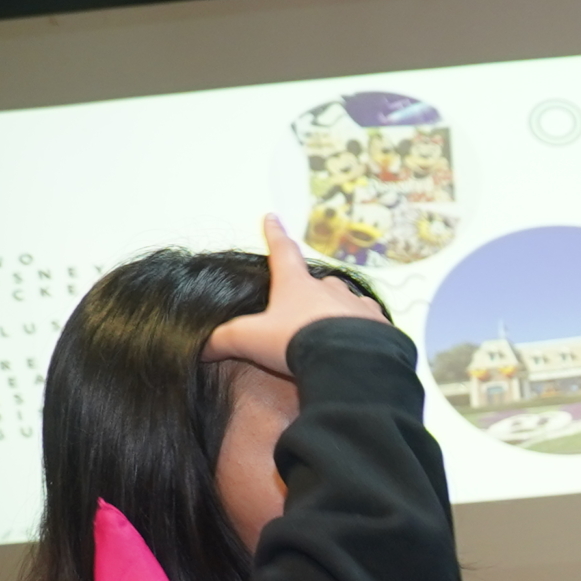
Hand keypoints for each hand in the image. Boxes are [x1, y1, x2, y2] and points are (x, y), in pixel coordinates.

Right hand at [203, 214, 387, 374]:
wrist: (348, 363)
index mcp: (297, 285)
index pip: (282, 252)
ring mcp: (359, 308)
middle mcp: (331, 291)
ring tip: (334, 332)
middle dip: (313, 291)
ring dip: (341, 313)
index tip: (272, 218)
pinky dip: (365, 333)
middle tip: (306, 309)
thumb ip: (223, 340)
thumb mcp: (250, 340)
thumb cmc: (297, 343)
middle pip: (321, 282)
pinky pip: (373, 326)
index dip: (274, 235)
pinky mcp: (382, 329)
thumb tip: (199, 348)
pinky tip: (360, 347)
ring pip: (349, 303)